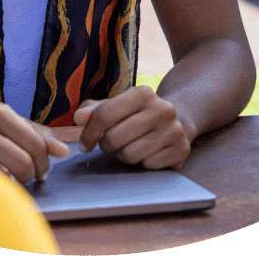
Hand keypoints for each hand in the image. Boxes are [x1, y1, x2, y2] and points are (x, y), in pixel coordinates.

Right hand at [0, 100, 68, 183]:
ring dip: (15, 186)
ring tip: (11, 181)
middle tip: (29, 178)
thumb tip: (63, 150)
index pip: (35, 141)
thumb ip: (33, 133)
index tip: (42, 170)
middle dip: (32, 175)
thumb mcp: (1, 120)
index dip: (45, 161)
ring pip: (6, 176)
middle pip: (24, 160)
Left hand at [73, 86, 192, 169]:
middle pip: (114, 138)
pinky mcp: (181, 150)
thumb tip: (78, 118)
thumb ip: (94, 110)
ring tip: (130, 145)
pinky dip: (142, 163)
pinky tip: (147, 152)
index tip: (84, 144)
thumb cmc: (137, 114)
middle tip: (111, 143)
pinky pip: (147, 166)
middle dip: (106, 145)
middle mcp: (162, 109)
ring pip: (129, 155)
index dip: (89, 132)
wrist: (178, 120)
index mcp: (143, 93)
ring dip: (123, 155)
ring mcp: (174, 130)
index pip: (105, 114)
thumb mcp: (117, 105)